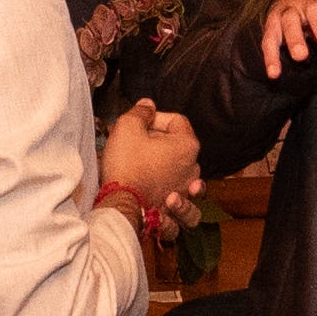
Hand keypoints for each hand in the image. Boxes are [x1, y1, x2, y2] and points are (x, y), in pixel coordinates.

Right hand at [101, 99, 203, 213]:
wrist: (123, 205)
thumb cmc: (127, 166)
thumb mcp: (127, 127)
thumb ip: (140, 112)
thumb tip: (148, 106)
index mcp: (187, 145)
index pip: (176, 120)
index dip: (155, 117)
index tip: (137, 125)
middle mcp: (193, 168)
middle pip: (179, 146)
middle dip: (157, 141)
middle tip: (134, 143)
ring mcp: (187, 191)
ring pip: (182, 173)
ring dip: (168, 168)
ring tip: (152, 168)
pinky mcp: (178, 209)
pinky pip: (180, 202)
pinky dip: (172, 199)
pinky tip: (161, 195)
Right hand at [260, 0, 316, 80]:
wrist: (293, 4)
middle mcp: (311, 3)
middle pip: (316, 12)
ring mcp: (290, 12)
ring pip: (290, 21)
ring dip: (295, 39)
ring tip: (301, 57)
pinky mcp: (272, 24)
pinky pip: (269, 38)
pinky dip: (270, 55)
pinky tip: (274, 73)